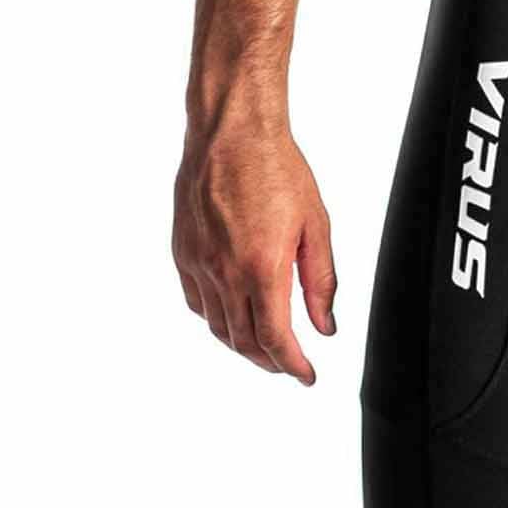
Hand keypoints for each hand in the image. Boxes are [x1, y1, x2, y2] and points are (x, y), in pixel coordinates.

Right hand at [173, 122, 336, 383]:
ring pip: (217, 326)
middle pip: (244, 341)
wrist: (230, 131)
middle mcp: (224, 271)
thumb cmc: (277, 170)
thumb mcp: (315, 228)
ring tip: (264, 350)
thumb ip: (320, 283)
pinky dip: (216, 320)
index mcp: (261, 269)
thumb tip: (325, 326)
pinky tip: (232, 317)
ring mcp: (198, 262)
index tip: (307, 376)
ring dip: (242, 346)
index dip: (292, 366)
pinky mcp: (182, 250)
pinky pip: (196, 301)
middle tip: (289, 365)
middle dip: (270, 362)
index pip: (275, 340)